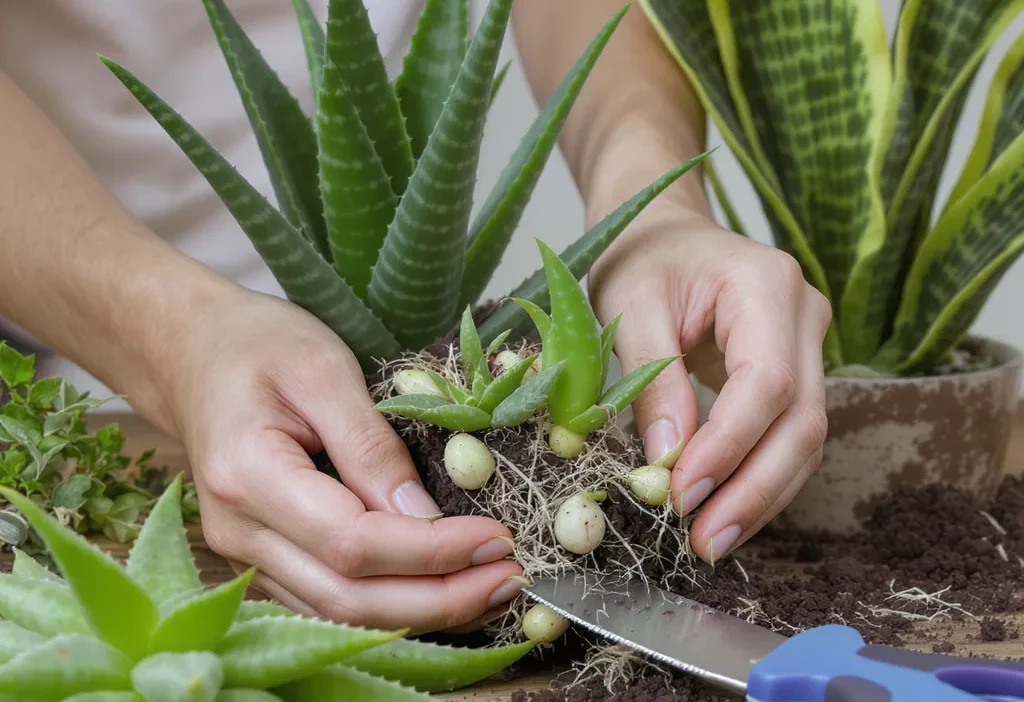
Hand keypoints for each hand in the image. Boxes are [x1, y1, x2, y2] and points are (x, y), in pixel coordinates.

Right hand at [162, 286, 523, 633]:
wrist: (192, 352)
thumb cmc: (259, 345)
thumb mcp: (324, 369)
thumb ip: (370, 444)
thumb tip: (424, 513)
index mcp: (249, 476)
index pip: (354, 543)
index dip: (432, 552)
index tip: (498, 538)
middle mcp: (239, 532)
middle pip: (348, 599)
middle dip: (440, 599)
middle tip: (510, 579)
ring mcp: (244, 553)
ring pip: (339, 613)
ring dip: (422, 612)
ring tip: (490, 588)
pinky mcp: (260, 557)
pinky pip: (327, 601)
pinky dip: (390, 604)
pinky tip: (440, 588)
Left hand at [588, 212, 830, 564]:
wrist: (664, 231)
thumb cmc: (642, 258)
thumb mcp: (629, 307)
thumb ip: (651, 379)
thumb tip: (666, 460)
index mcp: (765, 285)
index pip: (766, 382)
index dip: (729, 446)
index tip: (682, 494)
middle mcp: (804, 314)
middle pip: (802, 419)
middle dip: (754, 490)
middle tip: (705, 542)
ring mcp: (809, 343)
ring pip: (806, 437)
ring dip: (761, 496)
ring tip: (711, 541)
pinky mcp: (797, 370)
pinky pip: (789, 434)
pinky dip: (759, 477)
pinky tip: (725, 511)